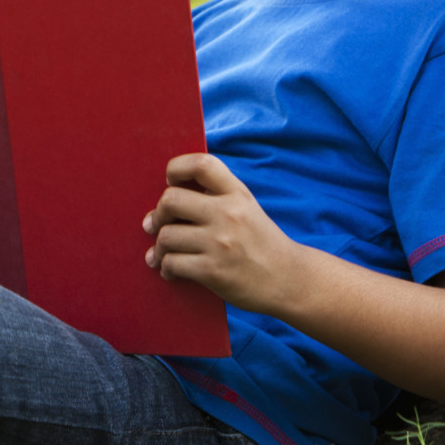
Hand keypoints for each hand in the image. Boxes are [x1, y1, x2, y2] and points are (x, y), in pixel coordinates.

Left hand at [142, 153, 303, 315]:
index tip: (171, 183)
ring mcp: (220, 243)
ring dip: (158, 247)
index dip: (176, 168)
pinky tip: (170, 270)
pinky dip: (165, 268)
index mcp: (236, 194)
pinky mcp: (213, 271)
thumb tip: (169, 196)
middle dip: (158, 214)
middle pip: (170, 200)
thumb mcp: (247, 208)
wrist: (289, 280)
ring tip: (160, 254)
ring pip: (166, 235)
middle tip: (156, 224)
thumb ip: (217, 196)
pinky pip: (172, 263)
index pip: (201, 164)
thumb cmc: (261, 243)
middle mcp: (228, 214)